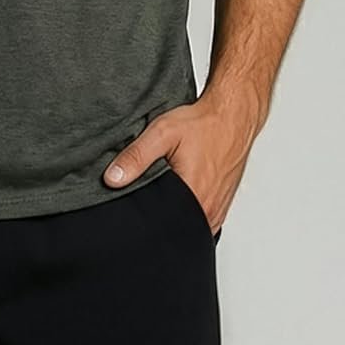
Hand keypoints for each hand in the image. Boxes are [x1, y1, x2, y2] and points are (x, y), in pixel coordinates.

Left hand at [102, 90, 263, 234]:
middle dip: (157, 216)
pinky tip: (179, 194)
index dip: (143, 217)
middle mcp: (208, 210)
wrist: (232, 116)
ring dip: (173, 214)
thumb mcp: (163, 133)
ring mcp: (217, 211)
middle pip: (174, 227)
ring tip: (164, 194)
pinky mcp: (221, 207)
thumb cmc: (203, 123)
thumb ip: (136, 156)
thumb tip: (112, 179)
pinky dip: (187, 211)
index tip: (133, 206)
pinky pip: (199, 220)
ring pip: (187, 225)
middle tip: (148, 196)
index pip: (161, 225)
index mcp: (194, 196)